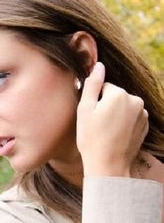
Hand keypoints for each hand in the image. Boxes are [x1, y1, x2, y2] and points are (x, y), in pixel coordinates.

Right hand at [76, 62, 148, 176]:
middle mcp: (135, 101)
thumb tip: (98, 65)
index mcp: (119, 94)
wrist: (108, 165)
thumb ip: (92, 84)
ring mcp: (142, 114)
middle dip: (106, 105)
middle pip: (115, 95)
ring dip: (115, 113)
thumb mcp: (85, 108)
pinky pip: (131, 116)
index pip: (104, 87)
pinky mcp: (145, 125)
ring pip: (123, 105)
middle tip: (98, 123)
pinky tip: (116, 134)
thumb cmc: (91, 137)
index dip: (95, 100)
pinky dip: (123, 121)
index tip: (92, 114)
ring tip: (107, 130)